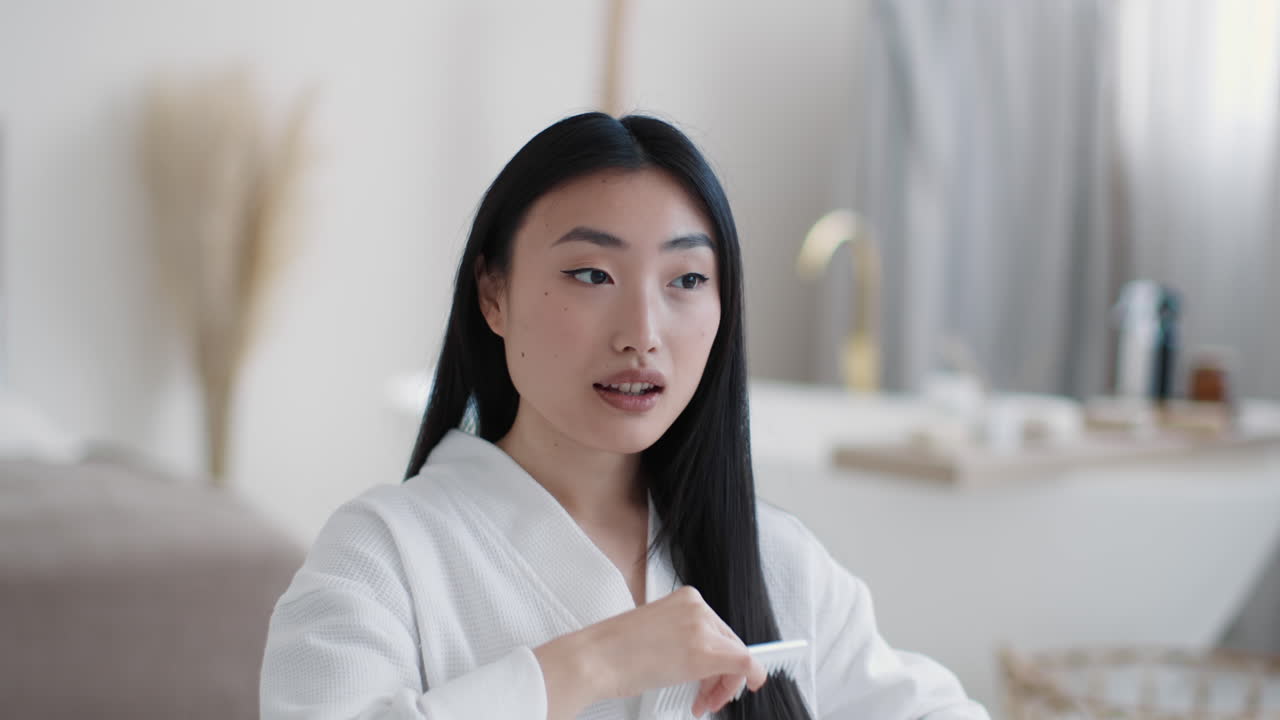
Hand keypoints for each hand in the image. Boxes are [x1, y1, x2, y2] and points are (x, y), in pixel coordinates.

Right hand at [533, 586, 767, 718]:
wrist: (594, 659)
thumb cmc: (613, 651)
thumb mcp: (657, 633)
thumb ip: (683, 638)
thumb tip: (701, 658)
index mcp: (685, 598)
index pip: (718, 630)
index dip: (719, 660)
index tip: (715, 676)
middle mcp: (697, 607)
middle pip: (730, 644)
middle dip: (722, 676)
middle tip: (708, 697)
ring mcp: (701, 626)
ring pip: (736, 656)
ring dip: (724, 685)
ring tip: (703, 701)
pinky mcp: (705, 651)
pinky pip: (745, 662)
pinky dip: (752, 676)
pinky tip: (750, 686)